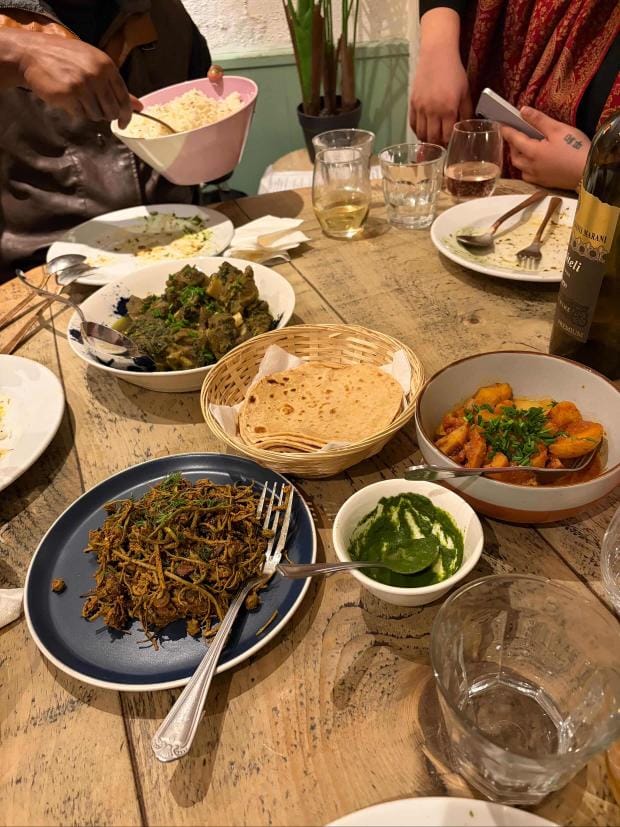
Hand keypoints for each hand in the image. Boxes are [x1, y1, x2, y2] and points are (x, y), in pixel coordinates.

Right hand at [16, 32, 140, 126]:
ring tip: (77, 97)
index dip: (126, 115)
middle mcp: (97, 75)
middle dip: (105, 114)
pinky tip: (68, 98)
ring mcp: (83, 85)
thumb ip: (117, 87)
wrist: (34, 53)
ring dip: (88, 112)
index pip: (124, 98)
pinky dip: (75, 111)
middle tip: (93, 106)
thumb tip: (138, 106)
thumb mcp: (94, 64)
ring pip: (96, 115)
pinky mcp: (69, 95)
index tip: (123, 123)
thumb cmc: (66, 59)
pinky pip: (80, 114)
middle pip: (111, 110)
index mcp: (107, 66)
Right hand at [409, 8, 471, 145]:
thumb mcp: (465, 93)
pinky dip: (417, 131)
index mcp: (448, 109)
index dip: (449, 144)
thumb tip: (467, 128)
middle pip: (432, 138)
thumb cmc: (454, 73)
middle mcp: (432, 111)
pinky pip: (413, 124)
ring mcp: (420, 108)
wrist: (437, 55)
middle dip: (438, 145)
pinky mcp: (412, 103)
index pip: (446, 136)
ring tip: (432, 141)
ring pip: (421, 134)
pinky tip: (423, 132)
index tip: (451, 146)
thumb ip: (466, 112)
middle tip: (442, 146)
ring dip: (427, 140)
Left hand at [501, 107, 589, 189]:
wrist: (589, 172)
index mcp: (533, 152)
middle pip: (514, 156)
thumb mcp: (558, 129)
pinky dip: (525, 167)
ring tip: (523, 147)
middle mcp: (531, 166)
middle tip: (514, 135)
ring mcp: (537, 177)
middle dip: (512, 145)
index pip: (514, 139)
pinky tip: (532, 162)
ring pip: (520, 167)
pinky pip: (528, 176)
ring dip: (518, 157)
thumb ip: (539, 120)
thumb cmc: (575, 149)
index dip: (507, 131)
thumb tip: (522, 111)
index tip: (501, 124)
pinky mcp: (544, 183)